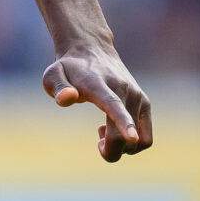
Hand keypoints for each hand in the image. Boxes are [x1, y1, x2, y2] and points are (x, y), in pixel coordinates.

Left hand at [42, 45, 153, 162]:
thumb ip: (58, 87)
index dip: (123, 123)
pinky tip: (115, 129)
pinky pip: (146, 138)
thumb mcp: (53, 75)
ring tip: (105, 131)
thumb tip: (67, 98)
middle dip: (110, 151)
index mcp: (100, 85)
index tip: (131, 138)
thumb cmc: (69, 68)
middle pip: (122, 134)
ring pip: (139, 141)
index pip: (113, 105)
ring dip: (121, 148)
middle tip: (98, 142)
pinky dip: (131, 144)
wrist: (92, 49)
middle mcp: (124, 90)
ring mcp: (138, 97)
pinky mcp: (145, 103)